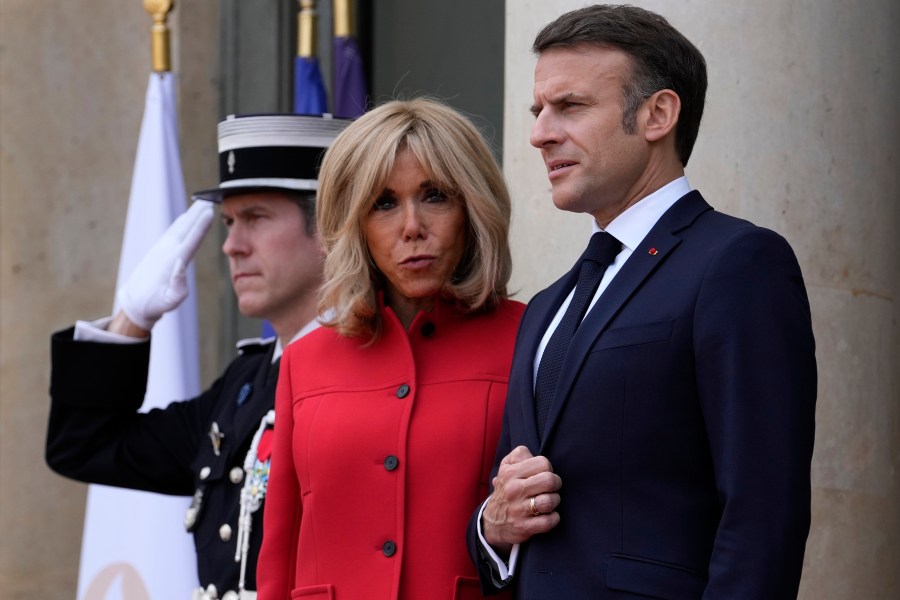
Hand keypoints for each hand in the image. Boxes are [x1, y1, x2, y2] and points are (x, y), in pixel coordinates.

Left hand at [116, 200, 214, 329]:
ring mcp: (163, 249)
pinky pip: (173, 232)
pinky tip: (186, 216)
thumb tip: (181, 264)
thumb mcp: (170, 301)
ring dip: (191, 214)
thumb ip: (178, 285)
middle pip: (186, 228)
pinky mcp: (160, 251)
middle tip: (210, 198)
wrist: (135, 303)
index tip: (210, 212)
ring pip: (180, 227)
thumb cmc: (155, 304)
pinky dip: (181, 222)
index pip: (191, 240)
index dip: (201, 226)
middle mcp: (168, 251)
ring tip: (202, 202)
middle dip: (198, 213)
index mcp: (173, 262)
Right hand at [482, 445, 561, 553]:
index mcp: (510, 473)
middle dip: (556, 484)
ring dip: (555, 501)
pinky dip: (553, 518)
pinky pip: (548, 521)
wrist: (493, 523)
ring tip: (549, 501)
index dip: (547, 468)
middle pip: (549, 480)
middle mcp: (513, 490)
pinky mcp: (524, 527)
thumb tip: (532, 454)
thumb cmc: (507, 490)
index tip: (542, 474)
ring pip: (550, 501)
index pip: (543, 463)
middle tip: (551, 488)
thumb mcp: (506, 467)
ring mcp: (518, 510)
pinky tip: (549, 515)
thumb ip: (519, 455)